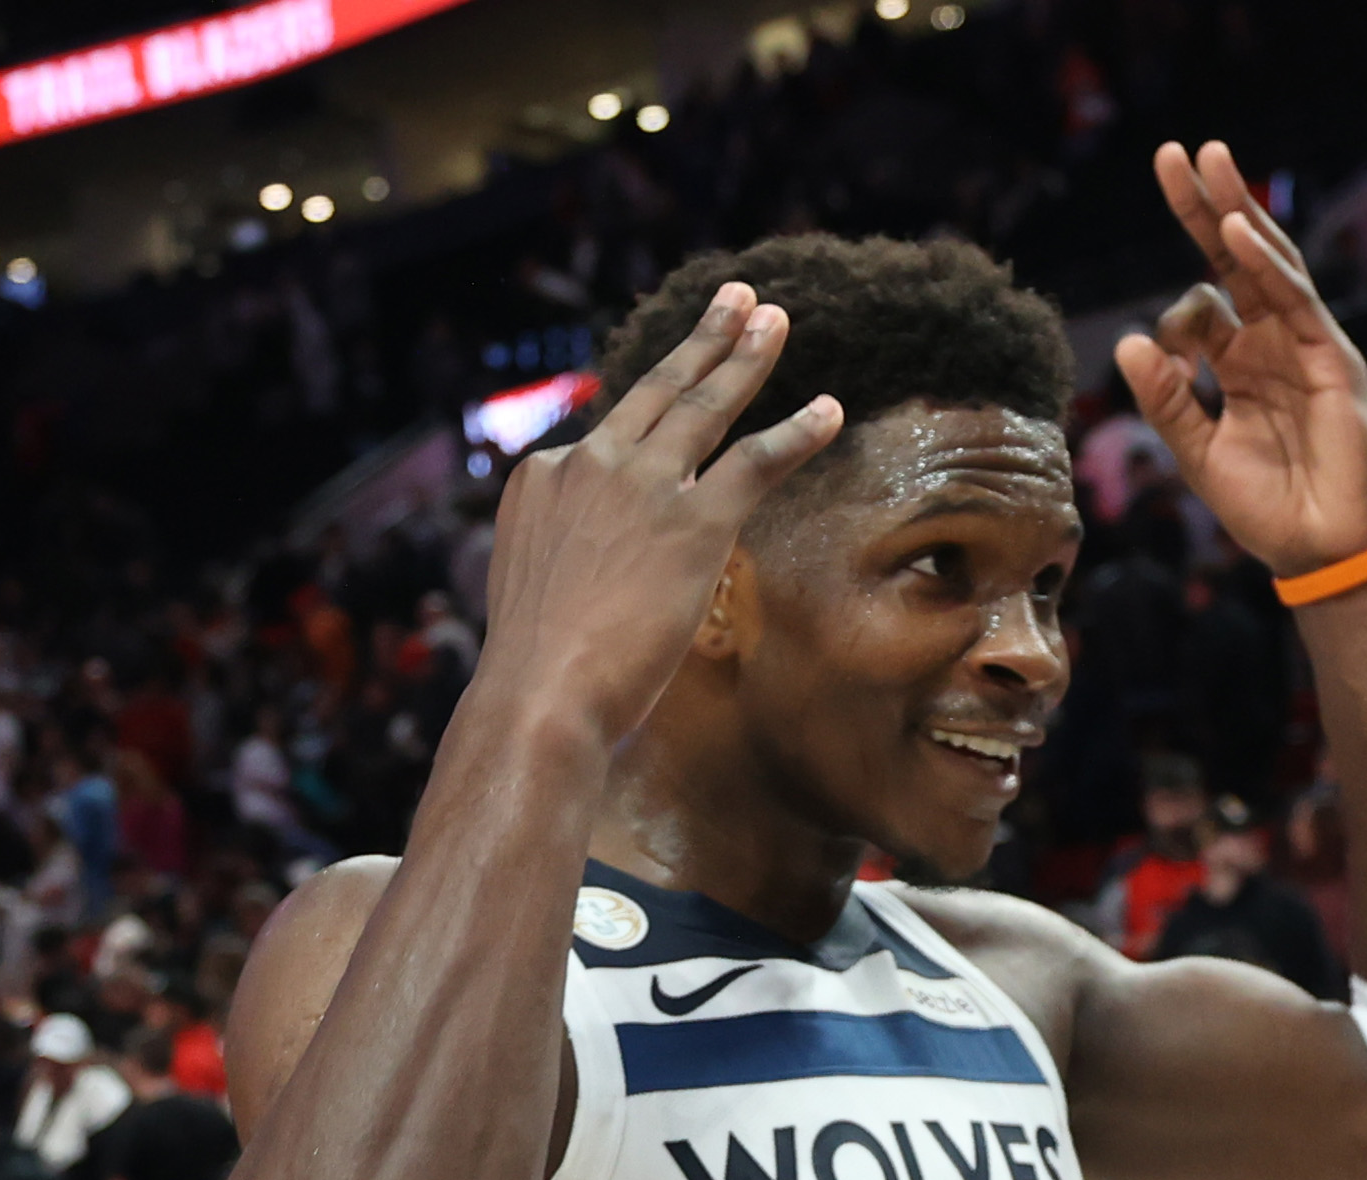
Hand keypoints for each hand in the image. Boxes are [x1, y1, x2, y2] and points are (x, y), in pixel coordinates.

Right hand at [475, 282, 842, 742]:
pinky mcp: (694, 519)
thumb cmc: (537, 670)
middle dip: (703, 340)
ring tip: (775, 318)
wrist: (540, 694)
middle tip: (737, 299)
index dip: (644, 428)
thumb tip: (589, 574)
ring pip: (705, 405)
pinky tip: (831, 410)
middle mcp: (589, 464)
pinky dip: (799, 432)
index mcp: (543, 478)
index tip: (674, 398)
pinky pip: (757, 461)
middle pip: (657, 391)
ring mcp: (643, 485)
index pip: (606, 439)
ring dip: (747, 357)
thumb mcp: (534, 589)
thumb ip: (567, 558)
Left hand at [1116, 141, 1366, 576]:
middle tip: (1175, 153)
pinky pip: (1294, 300)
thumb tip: (1126, 341)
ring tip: (1210, 159)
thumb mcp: (1198, 454)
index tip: (1159, 340)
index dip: (1173, 300)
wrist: (1321, 552)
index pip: (1204, 301)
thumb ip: (1165, 401)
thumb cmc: (1267, 508)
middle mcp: (1272, 343)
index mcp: (1241, 363)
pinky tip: (1236, 231)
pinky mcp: (1332, 359)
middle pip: (1235, 259)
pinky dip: (1266, 264)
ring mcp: (1305, 346)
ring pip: (1269, 262)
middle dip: (1205, 205)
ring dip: (1238, 209)